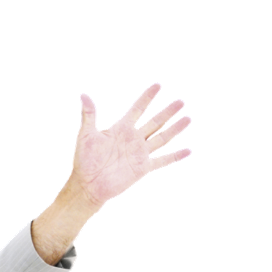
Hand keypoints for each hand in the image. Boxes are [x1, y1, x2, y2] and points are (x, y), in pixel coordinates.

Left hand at [67, 86, 190, 210]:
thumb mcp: (86, 136)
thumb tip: (84, 96)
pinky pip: (161, 161)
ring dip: (175, 129)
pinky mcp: (142, 168)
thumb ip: (89, 115)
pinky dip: (174, 156)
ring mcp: (139, 154)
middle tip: (180, 101)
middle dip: (167, 112)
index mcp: (121, 130)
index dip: (146, 98)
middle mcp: (133, 140)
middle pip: (155, 122)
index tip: (158, 86)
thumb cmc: (84, 162)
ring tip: (187, 119)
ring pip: (161, 138)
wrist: (87, 186)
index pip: (137, 109)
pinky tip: (187, 152)